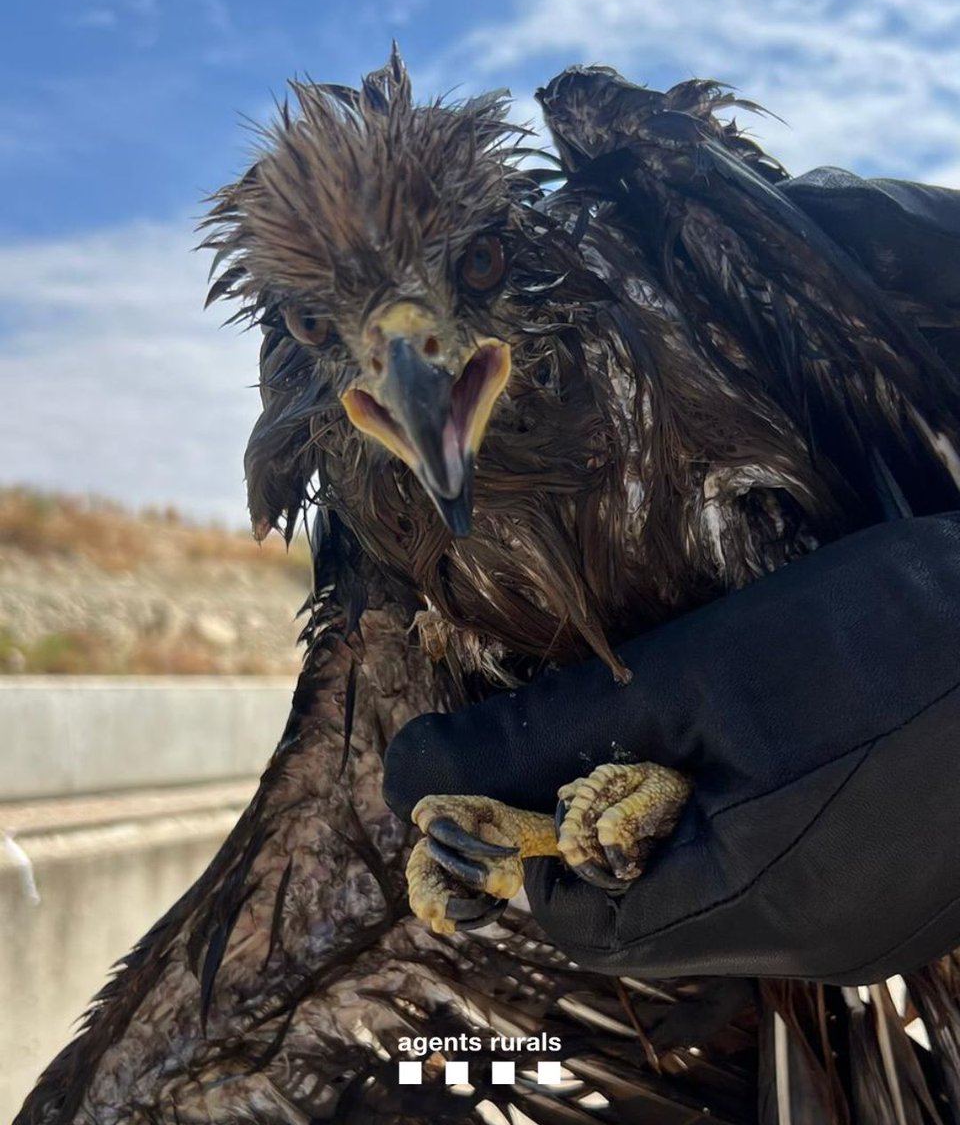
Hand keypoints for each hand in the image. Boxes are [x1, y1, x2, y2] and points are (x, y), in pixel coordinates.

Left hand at [385, 514, 959, 983]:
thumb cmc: (887, 637)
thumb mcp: (697, 675)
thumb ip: (546, 734)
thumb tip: (416, 768)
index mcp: (762, 909)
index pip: (589, 928)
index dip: (533, 851)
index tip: (514, 773)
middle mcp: (822, 943)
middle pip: (655, 911)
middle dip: (608, 823)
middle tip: (606, 728)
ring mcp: (875, 923)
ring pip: (722, 890)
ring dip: (680, 813)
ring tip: (691, 721)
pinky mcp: (904, 888)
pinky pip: (787, 874)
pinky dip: (746, 817)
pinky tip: (763, 741)